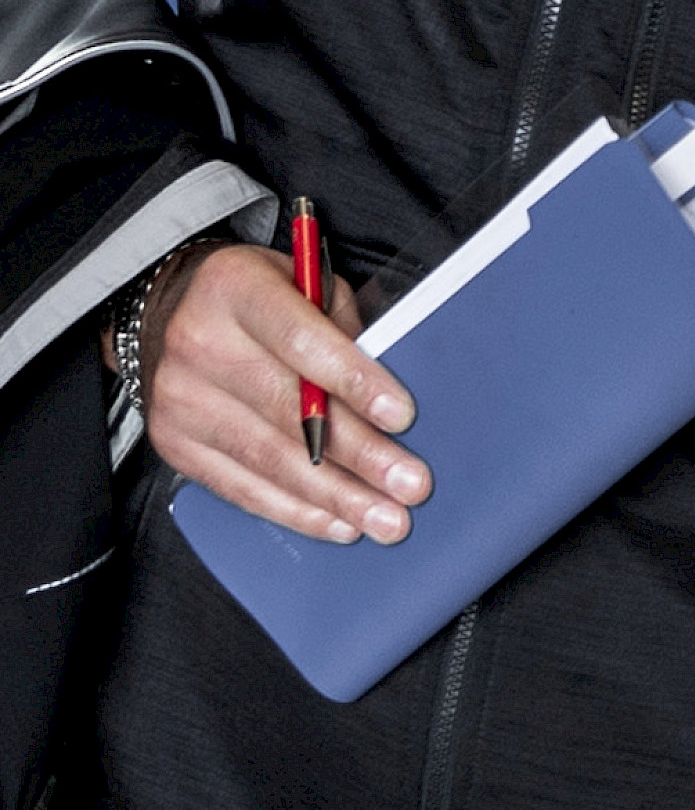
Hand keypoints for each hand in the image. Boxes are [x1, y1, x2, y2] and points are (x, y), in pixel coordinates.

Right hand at [135, 240, 429, 542]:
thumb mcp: (304, 286)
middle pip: (288, 411)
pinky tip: (339, 523)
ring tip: (386, 520)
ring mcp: (180, 398)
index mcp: (235, 288)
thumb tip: (389, 405)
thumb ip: (344, 330)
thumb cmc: (259, 302)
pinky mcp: (175, 443)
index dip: (353, 381)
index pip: (300, 340)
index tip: (401, 417)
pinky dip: (297, 511)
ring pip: (269, 460)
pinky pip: (243, 488)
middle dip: (359, 456)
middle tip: (410, 486)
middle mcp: (198, 342)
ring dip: (336, 497)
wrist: (170, 317)